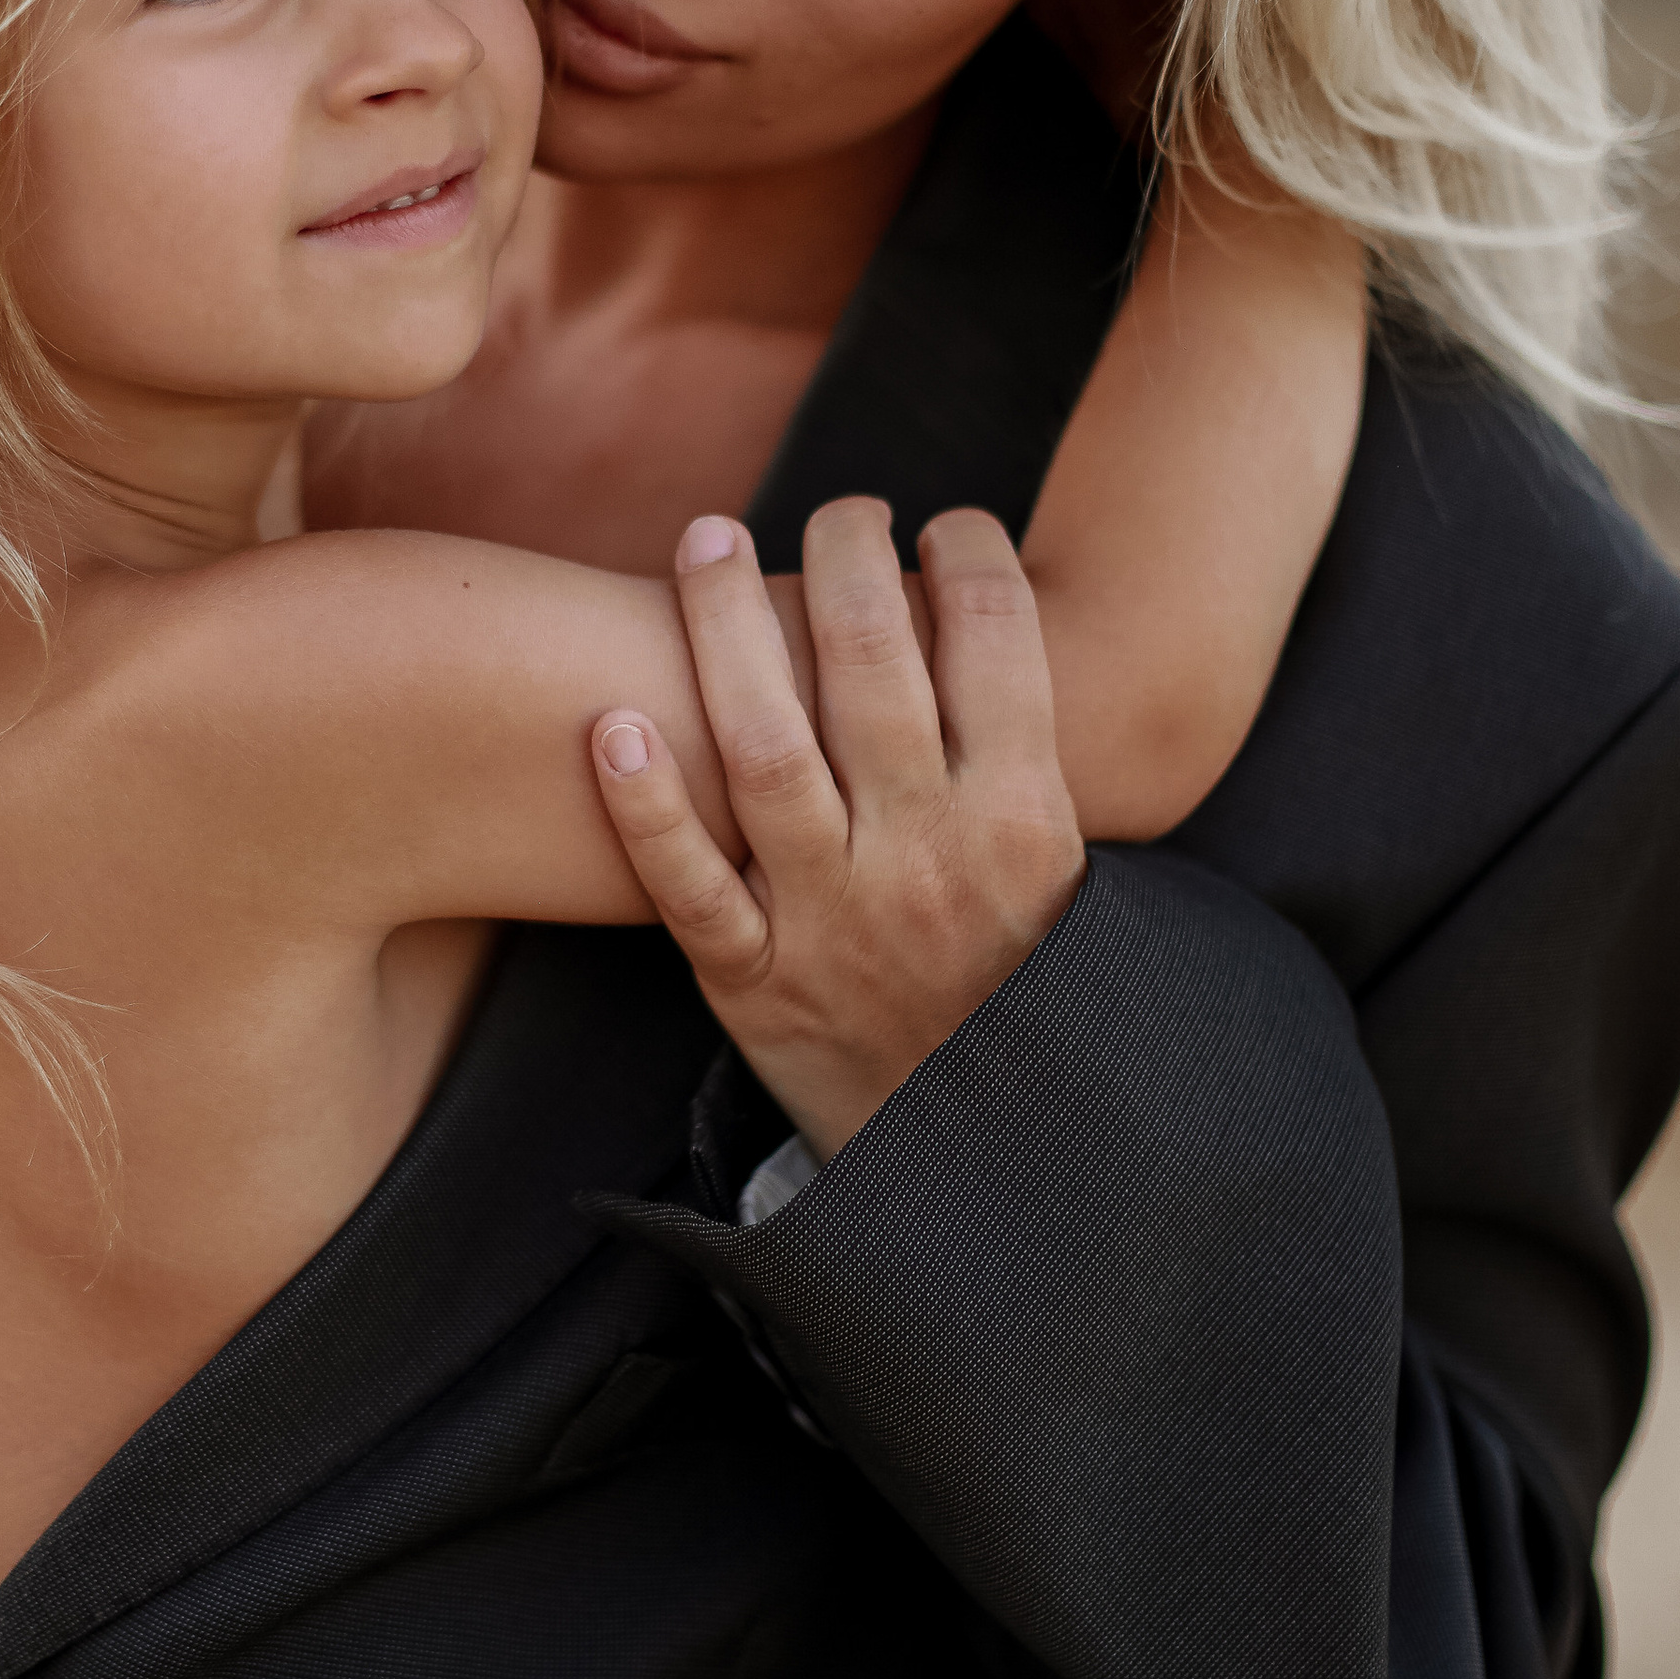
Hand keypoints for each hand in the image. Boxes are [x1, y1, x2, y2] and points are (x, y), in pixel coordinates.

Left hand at [591, 499, 1085, 1157]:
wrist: (982, 1168)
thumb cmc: (1021, 1001)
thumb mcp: (1070, 889)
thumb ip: (1029, 769)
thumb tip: (996, 625)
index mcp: (1025, 828)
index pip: (999, 642)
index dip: (967, 556)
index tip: (943, 525)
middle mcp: (927, 860)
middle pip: (871, 664)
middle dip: (845, 556)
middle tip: (834, 510)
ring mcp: (833, 919)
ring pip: (764, 747)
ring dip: (727, 628)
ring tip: (708, 539)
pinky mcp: (752, 982)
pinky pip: (686, 885)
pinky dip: (641, 808)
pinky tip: (608, 724)